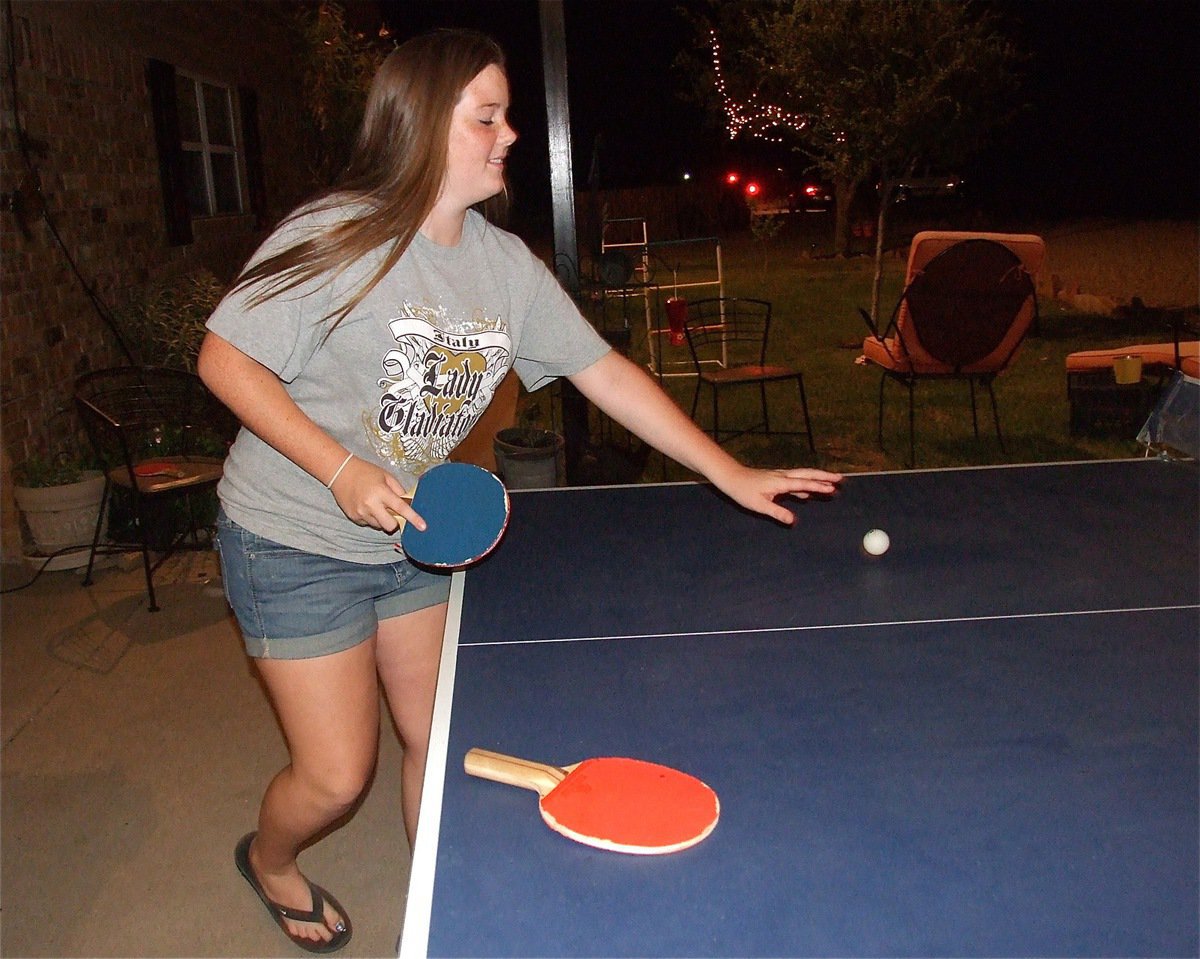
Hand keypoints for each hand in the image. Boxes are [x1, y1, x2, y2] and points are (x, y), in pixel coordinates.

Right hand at [328, 456, 426, 532]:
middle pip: (390, 526)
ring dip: (382, 519)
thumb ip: (399, 490)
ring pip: (379, 526)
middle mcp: (371, 505)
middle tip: (392, 512)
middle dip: (395, 522)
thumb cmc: (365, 472)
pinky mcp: (353, 517)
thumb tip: (409, 503)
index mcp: (381, 492)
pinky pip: (368, 523)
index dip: (413, 518)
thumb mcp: (386, 476)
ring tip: (375, 504)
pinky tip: (366, 505)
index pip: (401, 508)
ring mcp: (361, 513)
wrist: (339, 472)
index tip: (423, 527)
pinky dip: (371, 518)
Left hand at [712, 464, 842, 525]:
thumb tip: (793, 521)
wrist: (732, 477)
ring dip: (817, 479)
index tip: (832, 488)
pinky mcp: (777, 479)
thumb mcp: (759, 505)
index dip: (818, 486)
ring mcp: (781, 477)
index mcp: (781, 482)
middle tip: (841, 479)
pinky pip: (795, 481)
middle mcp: (783, 476)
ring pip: (803, 476)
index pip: (803, 483)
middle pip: (808, 474)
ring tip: (831, 484)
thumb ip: (777, 512)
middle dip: (824, 476)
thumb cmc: (743, 491)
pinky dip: (805, 485)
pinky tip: (808, 494)